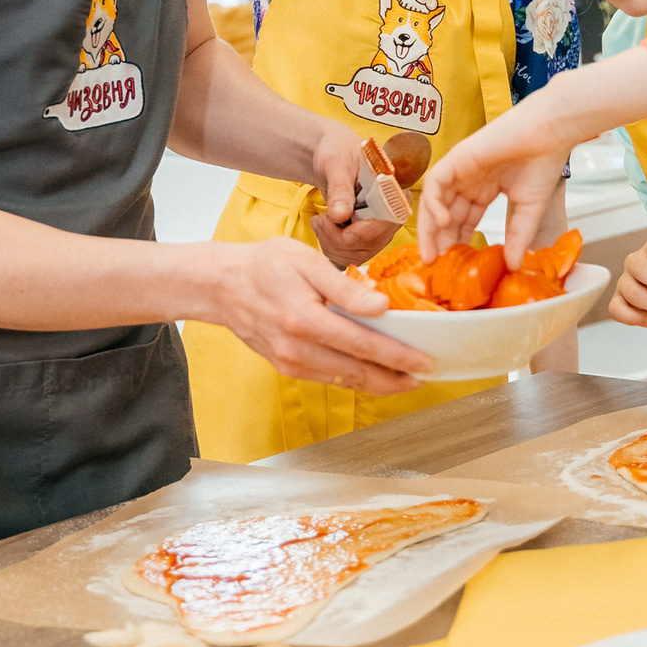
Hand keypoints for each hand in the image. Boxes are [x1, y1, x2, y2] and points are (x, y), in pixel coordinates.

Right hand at [205, 238, 434, 390]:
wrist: (221, 286)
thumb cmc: (264, 266)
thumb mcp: (307, 262)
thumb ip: (345, 287)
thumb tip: (381, 306)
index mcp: (305, 320)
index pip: (363, 345)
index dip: (398, 357)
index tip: (424, 362)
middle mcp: (297, 349)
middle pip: (358, 373)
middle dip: (396, 380)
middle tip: (425, 378)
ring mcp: (290, 363)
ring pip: (345, 381)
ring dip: (378, 384)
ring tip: (406, 379)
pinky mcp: (287, 368)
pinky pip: (329, 378)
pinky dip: (355, 379)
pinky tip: (373, 374)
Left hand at [304, 122, 399, 270]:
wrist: (334, 156)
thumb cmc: (338, 152)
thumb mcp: (336, 165)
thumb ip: (340, 189)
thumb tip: (340, 216)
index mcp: (395, 192)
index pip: (379, 229)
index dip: (349, 233)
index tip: (325, 219)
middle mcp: (394, 214)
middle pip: (368, 245)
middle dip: (336, 239)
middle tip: (318, 219)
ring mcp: (382, 228)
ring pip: (358, 255)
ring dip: (332, 245)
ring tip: (320, 221)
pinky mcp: (370, 237)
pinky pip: (353, 256)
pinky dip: (333, 249)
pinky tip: (326, 229)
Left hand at [418, 102, 576, 264]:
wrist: (549, 133)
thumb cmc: (542, 162)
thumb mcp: (528, 209)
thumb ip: (517, 236)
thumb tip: (514, 266)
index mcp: (483, 190)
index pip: (462, 221)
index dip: (456, 242)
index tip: (452, 267)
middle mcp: (468, 180)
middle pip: (445, 214)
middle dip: (439, 240)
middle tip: (435, 265)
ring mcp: (460, 168)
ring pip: (434, 200)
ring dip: (430, 227)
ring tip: (432, 252)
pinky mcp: (457, 156)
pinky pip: (436, 182)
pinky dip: (434, 202)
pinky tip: (443, 221)